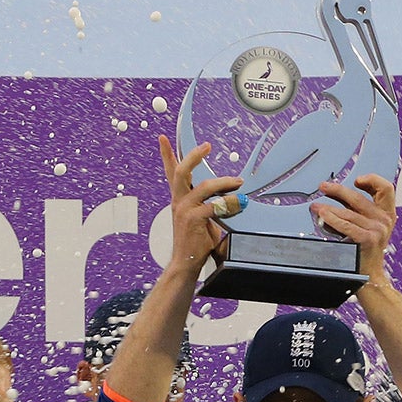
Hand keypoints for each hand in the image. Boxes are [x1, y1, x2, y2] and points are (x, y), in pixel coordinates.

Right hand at [158, 135, 242, 277]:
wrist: (185, 263)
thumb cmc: (196, 242)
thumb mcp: (203, 218)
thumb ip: (213, 205)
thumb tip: (235, 197)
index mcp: (179, 199)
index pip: (171, 173)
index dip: (166, 155)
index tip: (162, 138)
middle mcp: (179, 201)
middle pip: (182, 171)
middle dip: (194, 155)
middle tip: (207, 145)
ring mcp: (184, 210)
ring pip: (204, 186)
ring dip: (224, 182)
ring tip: (238, 182)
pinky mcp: (193, 219)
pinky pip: (214, 205)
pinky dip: (229, 203)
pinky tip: (239, 203)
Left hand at [314, 174, 398, 289]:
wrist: (370, 277)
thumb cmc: (364, 253)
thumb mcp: (369, 229)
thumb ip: (360, 212)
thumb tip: (335, 194)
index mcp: (388, 215)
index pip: (386, 189)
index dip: (372, 180)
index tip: (357, 181)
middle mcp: (384, 221)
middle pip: (358, 198)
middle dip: (337, 190)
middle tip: (323, 186)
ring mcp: (377, 230)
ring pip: (347, 213)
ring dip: (328, 208)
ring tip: (315, 206)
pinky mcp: (367, 239)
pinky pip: (345, 225)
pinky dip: (331, 218)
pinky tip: (322, 215)